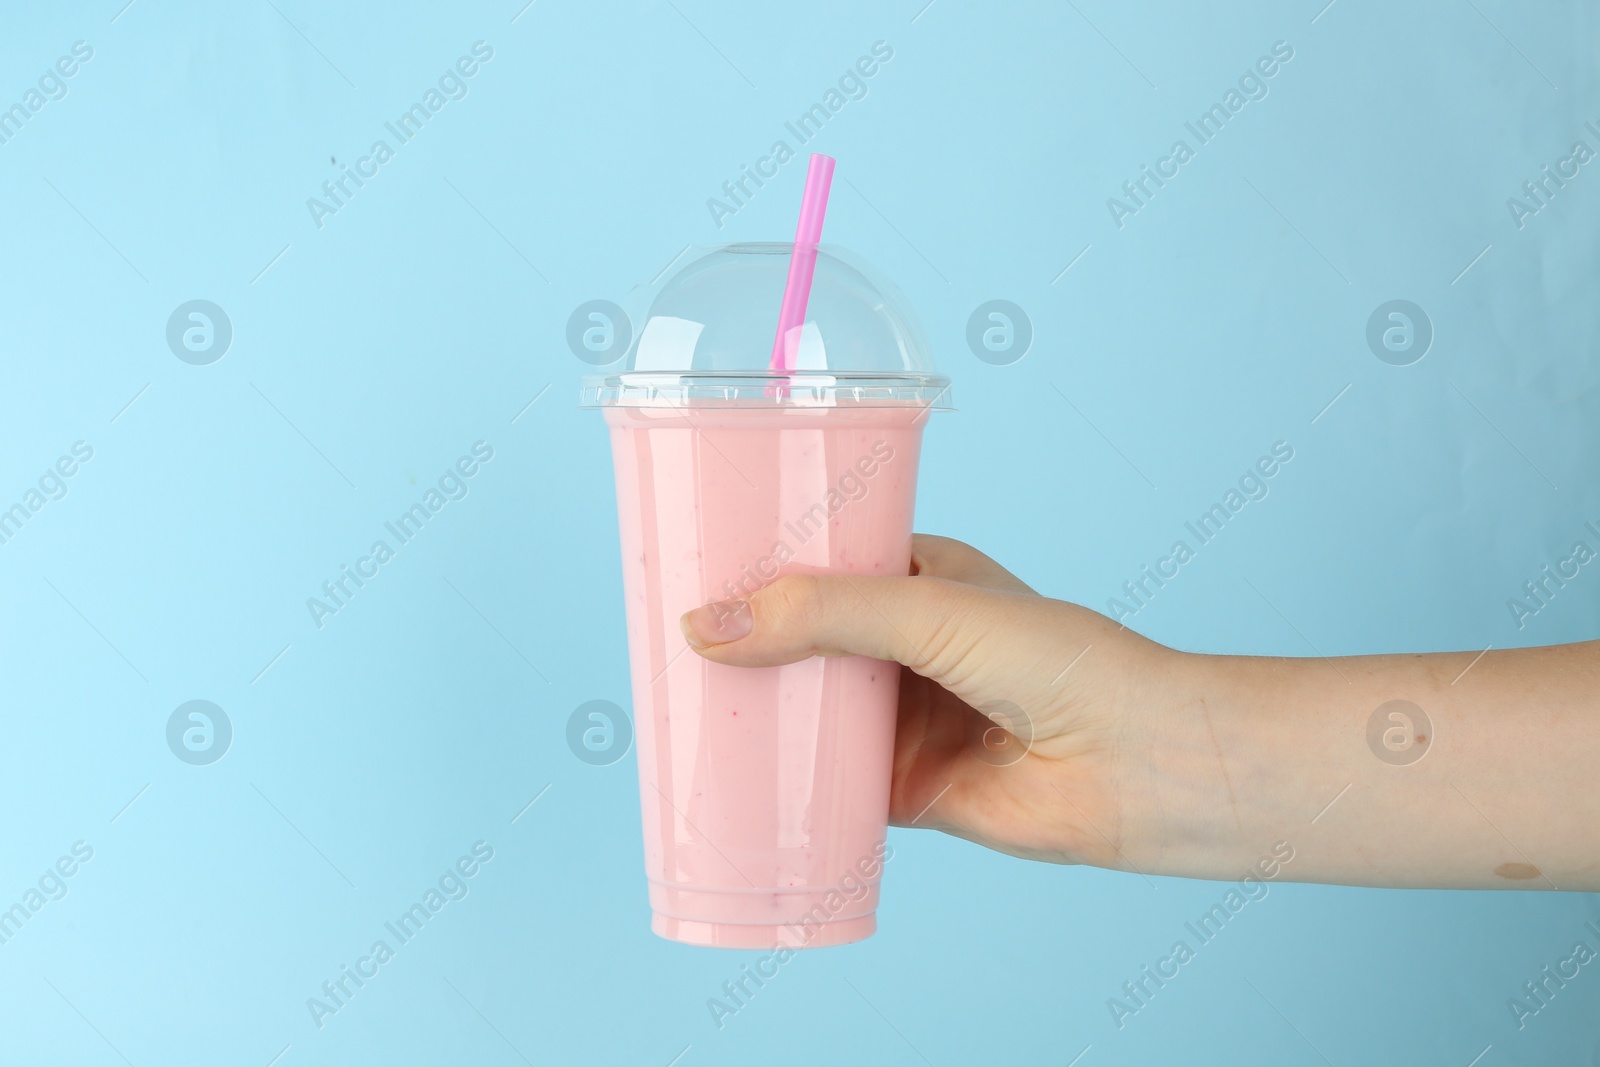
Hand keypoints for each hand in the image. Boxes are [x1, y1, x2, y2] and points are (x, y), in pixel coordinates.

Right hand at [678, 534, 1169, 870]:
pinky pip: (824, 784)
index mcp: (917, 577)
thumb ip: (822, 614)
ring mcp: (902, 716)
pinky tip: (723, 780)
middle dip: (743, 644)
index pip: (819, 561)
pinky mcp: (903, 786)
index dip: (758, 565)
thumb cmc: (1057, 659)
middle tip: (662, 642)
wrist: (1133, 764)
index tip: (688, 565)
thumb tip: (708, 627)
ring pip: (806, 711)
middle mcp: (905, 644)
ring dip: (754, 713)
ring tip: (673, 704)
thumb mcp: (927, 609)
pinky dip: (780, 784)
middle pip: (800, 641)